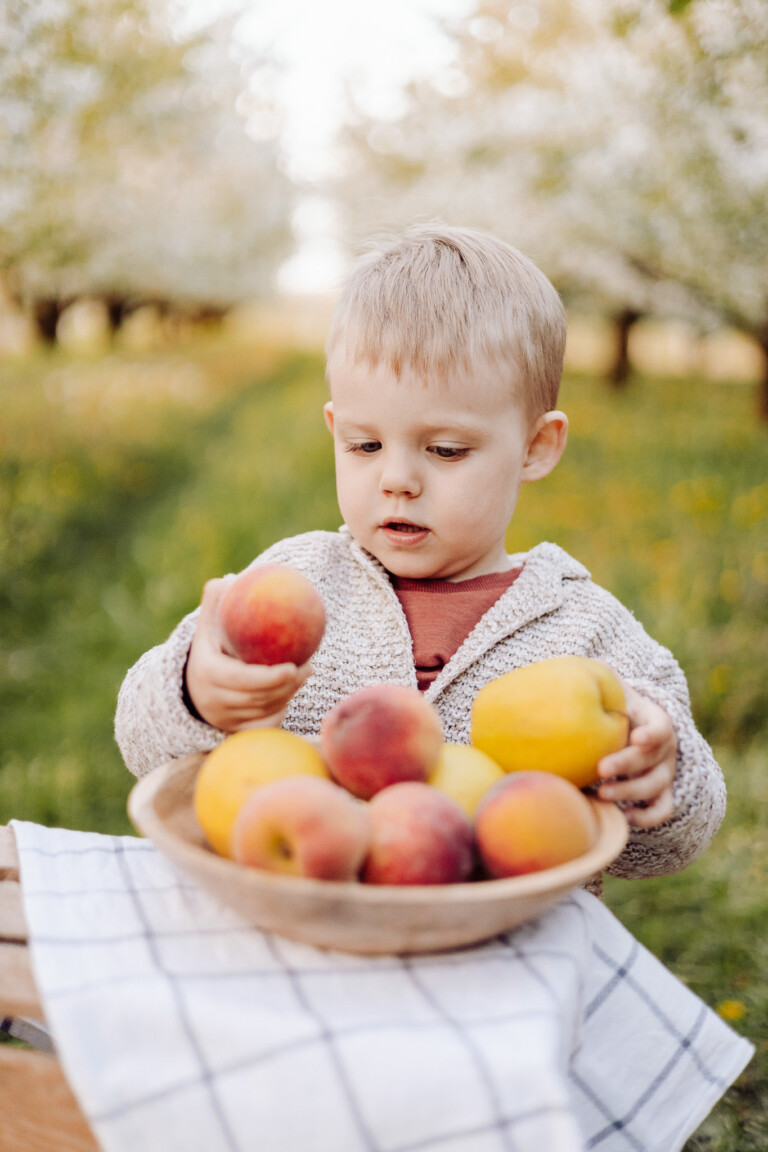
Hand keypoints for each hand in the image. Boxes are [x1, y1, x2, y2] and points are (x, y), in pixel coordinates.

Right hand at [185, 578, 311, 732]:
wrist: (190, 689)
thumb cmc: (208, 649)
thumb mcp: (207, 627)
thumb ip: (216, 603)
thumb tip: (231, 578)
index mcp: (208, 674)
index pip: (242, 680)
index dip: (269, 677)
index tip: (292, 666)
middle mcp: (214, 701)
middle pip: (258, 697)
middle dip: (287, 684)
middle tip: (308, 666)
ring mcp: (225, 720)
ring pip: (266, 709)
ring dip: (289, 693)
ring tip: (305, 672)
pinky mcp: (236, 732)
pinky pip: (266, 724)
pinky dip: (281, 709)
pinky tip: (292, 691)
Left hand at [596, 683, 676, 827]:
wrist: (630, 730)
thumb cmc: (615, 708)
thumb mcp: (613, 690)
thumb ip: (601, 678)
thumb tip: (584, 666)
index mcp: (655, 720)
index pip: (660, 726)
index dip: (651, 734)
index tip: (635, 737)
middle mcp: (664, 749)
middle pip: (651, 760)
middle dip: (627, 765)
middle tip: (601, 769)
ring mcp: (664, 773)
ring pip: (655, 787)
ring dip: (629, 792)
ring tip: (601, 794)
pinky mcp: (660, 795)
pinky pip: (661, 811)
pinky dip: (646, 817)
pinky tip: (623, 817)